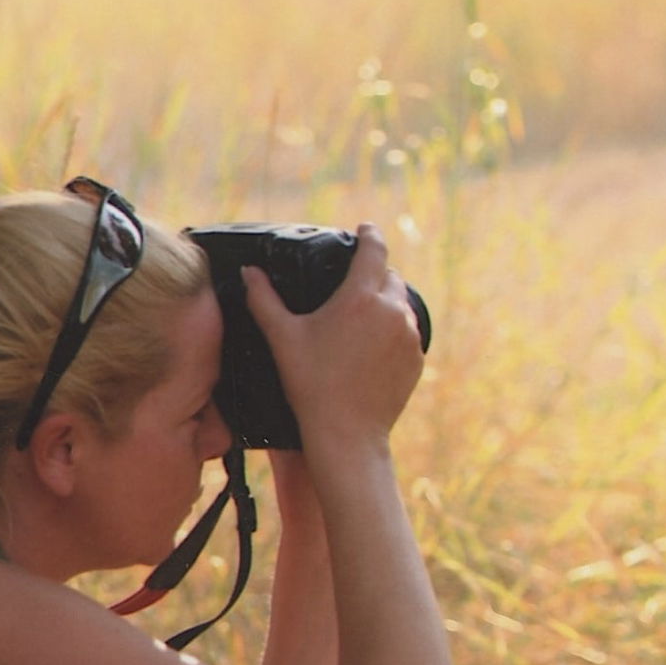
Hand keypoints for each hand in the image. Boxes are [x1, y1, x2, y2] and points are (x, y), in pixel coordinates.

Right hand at [241, 224, 424, 456]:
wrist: (347, 435)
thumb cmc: (311, 386)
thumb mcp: (283, 339)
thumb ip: (264, 299)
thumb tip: (249, 272)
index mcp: (360, 297)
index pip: (374, 248)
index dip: (368, 234)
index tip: (363, 230)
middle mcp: (391, 310)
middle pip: (389, 276)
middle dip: (373, 277)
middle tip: (352, 291)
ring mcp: (409, 335)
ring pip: (400, 305)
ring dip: (385, 306)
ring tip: (361, 324)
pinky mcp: (416, 359)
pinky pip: (408, 334)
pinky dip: (393, 334)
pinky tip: (371, 351)